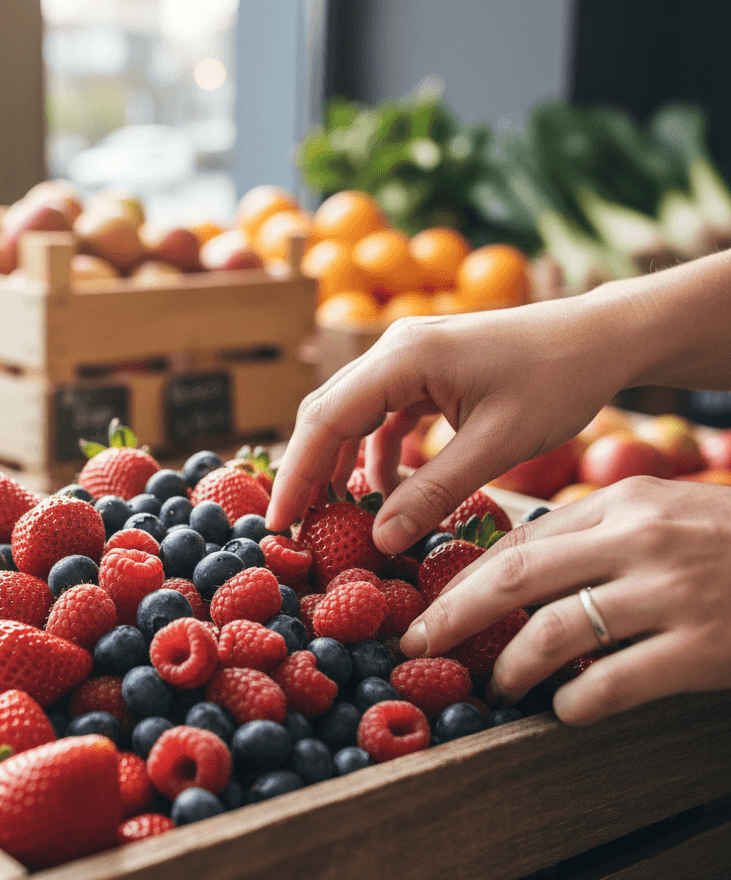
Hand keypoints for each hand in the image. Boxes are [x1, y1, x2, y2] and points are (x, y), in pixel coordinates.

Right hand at [267, 297, 632, 553]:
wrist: (602, 339)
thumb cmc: (557, 381)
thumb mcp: (497, 445)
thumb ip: (434, 492)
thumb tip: (380, 540)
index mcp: (402, 358)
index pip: (325, 419)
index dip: (295, 475)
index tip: (279, 524)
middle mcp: (393, 351)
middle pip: (326, 414)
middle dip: (307, 473)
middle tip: (295, 530)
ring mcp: (407, 359)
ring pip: (350, 416)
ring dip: (338, 464)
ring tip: (334, 518)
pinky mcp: (424, 372)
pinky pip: (381, 416)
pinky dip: (375, 454)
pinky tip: (385, 491)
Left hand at [399, 476, 730, 723]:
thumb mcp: (665, 514)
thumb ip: (596, 531)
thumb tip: (513, 561)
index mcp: (625, 501)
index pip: (519, 539)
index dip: (464, 577)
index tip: (427, 604)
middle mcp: (641, 539)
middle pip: (515, 578)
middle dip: (451, 616)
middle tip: (416, 646)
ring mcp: (674, 592)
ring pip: (554, 632)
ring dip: (510, 667)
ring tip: (496, 687)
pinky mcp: (705, 648)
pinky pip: (612, 683)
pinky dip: (575, 701)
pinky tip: (563, 709)